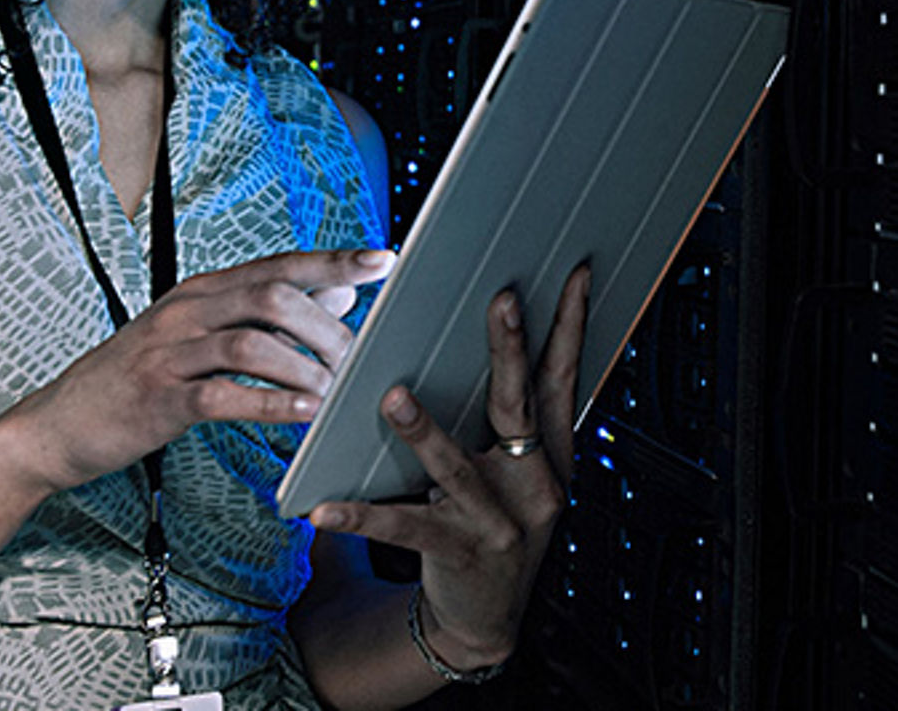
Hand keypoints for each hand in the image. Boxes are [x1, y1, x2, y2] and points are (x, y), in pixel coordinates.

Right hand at [4, 248, 394, 494]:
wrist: (56, 425)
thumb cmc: (137, 380)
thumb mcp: (199, 336)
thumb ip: (264, 313)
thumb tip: (338, 290)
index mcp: (202, 291)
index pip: (278, 264)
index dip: (333, 260)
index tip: (384, 259)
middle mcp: (187, 310)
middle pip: (272, 295)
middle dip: (326, 326)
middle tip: (362, 358)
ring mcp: (169, 352)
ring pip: (252, 341)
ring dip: (304, 368)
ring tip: (337, 393)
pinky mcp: (158, 398)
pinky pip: (222, 395)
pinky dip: (268, 403)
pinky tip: (302, 415)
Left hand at [308, 264, 591, 668]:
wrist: (483, 621)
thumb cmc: (489, 529)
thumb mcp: (513, 474)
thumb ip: (503, 420)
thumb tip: (480, 342)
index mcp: (550, 455)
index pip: (564, 380)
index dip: (571, 327)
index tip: (576, 276)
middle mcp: (535, 484)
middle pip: (519, 406)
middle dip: (511, 351)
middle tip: (501, 300)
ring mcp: (500, 521)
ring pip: (458, 467)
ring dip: (424, 430)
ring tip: (392, 396)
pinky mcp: (459, 554)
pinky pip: (403, 529)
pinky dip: (360, 517)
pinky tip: (322, 510)